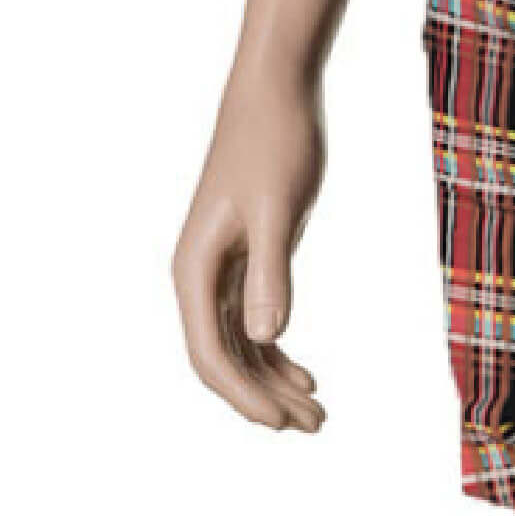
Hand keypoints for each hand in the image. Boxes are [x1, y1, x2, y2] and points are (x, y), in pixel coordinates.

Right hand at [172, 51, 328, 430]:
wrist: (277, 90)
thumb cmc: (275, 140)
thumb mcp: (278, 207)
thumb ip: (271, 270)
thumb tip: (268, 337)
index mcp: (195, 268)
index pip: (211, 353)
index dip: (244, 395)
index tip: (283, 422)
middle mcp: (200, 274)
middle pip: (226, 357)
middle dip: (264, 398)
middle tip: (316, 425)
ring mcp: (222, 266)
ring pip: (241, 342)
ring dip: (274, 380)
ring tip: (318, 412)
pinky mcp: (245, 254)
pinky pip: (253, 318)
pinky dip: (276, 349)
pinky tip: (304, 373)